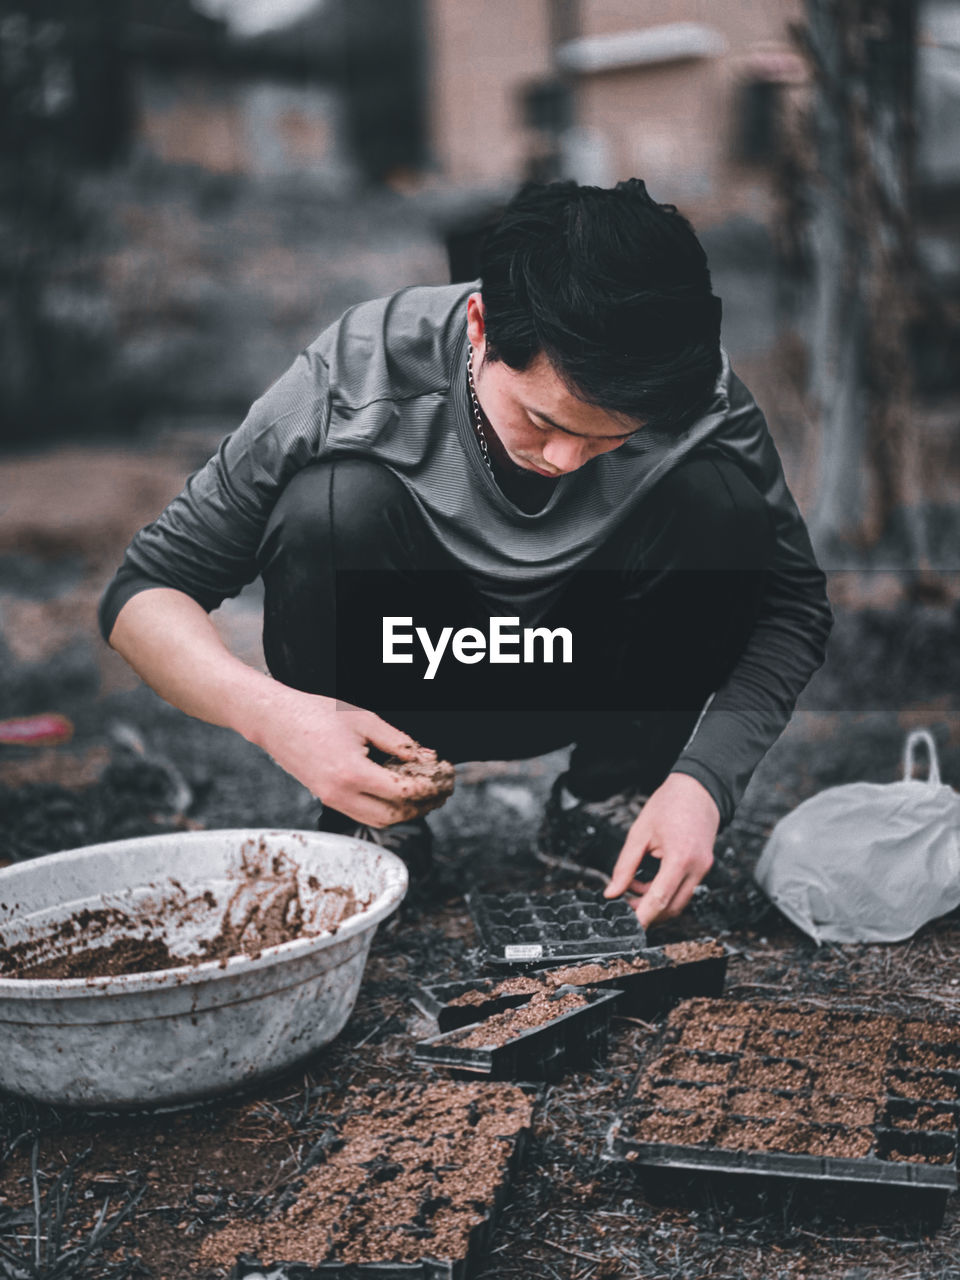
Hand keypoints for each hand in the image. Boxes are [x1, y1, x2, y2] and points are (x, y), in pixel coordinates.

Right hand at [251, 684, 451, 826]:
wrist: (276, 721)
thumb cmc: (318, 714)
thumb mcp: (364, 720)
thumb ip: (398, 742)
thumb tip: (426, 758)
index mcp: (352, 772)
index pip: (402, 793)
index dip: (429, 789)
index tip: (445, 779)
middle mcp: (341, 794)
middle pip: (393, 816)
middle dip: (423, 806)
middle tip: (442, 789)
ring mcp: (332, 800)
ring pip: (378, 820)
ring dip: (405, 812)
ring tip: (426, 794)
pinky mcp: (327, 798)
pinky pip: (364, 814)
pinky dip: (386, 809)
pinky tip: (399, 792)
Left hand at [603, 773, 718, 927]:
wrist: (698, 790)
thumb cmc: (670, 804)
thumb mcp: (640, 832)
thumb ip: (625, 865)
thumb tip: (612, 891)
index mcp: (680, 857)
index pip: (660, 898)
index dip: (644, 917)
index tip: (630, 929)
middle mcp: (697, 867)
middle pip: (672, 907)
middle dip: (648, 913)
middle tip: (625, 907)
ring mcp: (703, 869)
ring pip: (679, 901)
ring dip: (656, 902)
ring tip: (632, 890)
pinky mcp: (703, 868)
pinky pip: (684, 889)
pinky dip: (665, 892)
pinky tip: (647, 882)